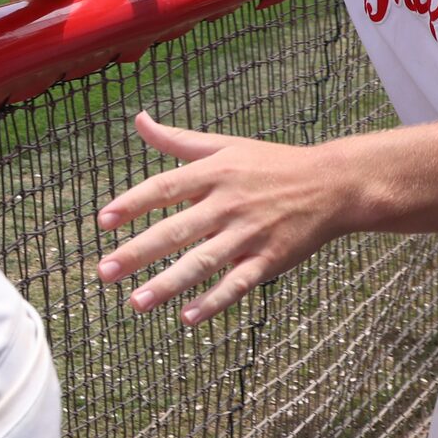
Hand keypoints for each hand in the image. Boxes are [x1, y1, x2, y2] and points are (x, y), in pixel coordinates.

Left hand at [93, 113, 356, 323]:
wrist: (334, 184)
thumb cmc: (272, 163)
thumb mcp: (225, 145)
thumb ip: (178, 140)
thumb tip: (139, 120)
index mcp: (215, 172)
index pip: (165, 187)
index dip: (133, 203)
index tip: (103, 221)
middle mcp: (228, 203)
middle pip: (176, 230)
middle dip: (138, 252)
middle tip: (104, 272)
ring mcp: (249, 233)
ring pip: (203, 262)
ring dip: (168, 284)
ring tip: (136, 303)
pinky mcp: (270, 259)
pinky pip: (238, 283)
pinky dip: (214, 301)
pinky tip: (187, 317)